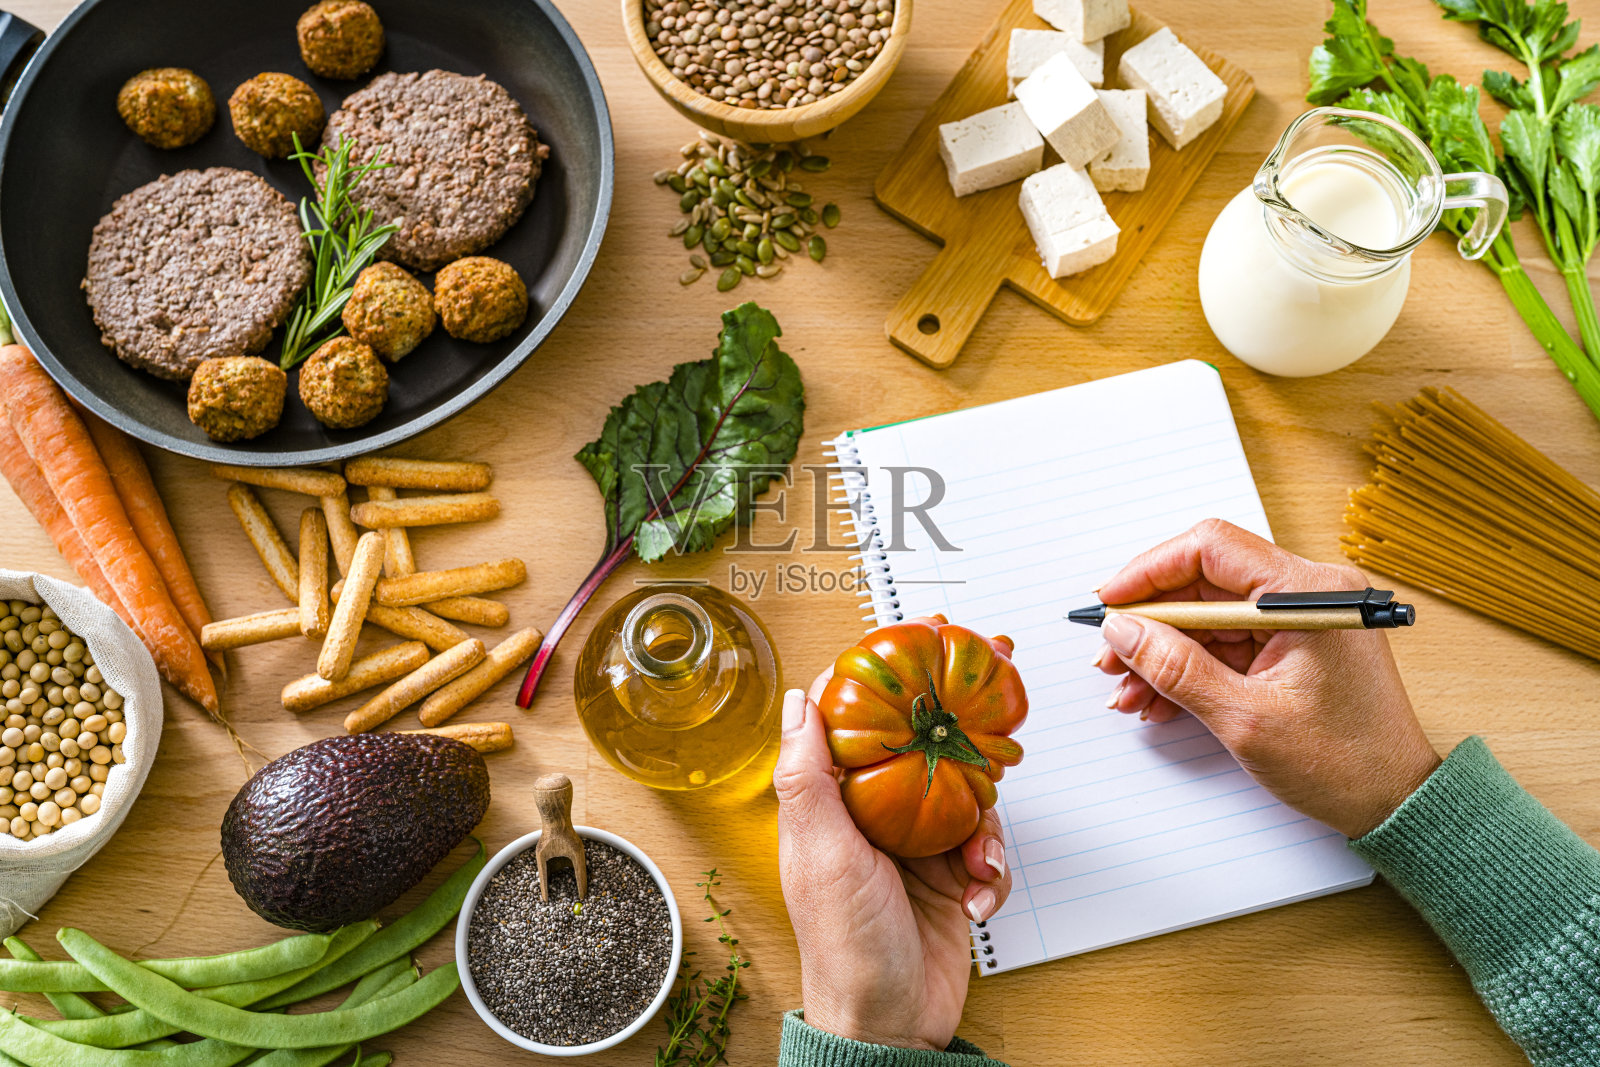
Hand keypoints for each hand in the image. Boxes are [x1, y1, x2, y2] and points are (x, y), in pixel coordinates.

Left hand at [773, 661, 1010, 1050]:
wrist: (891, 1025)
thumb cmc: (844, 947)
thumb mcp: (820, 852)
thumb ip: (808, 775)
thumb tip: (799, 699)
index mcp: (833, 805)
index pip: (855, 726)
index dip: (884, 689)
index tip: (918, 658)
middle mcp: (874, 819)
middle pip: (925, 755)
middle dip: (961, 750)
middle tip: (991, 737)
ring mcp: (915, 848)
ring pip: (967, 800)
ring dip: (983, 831)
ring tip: (976, 862)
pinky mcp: (950, 879)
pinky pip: (986, 852)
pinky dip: (991, 874)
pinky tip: (977, 897)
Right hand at [1092, 519, 1440, 838]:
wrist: (1395, 802)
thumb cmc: (1345, 763)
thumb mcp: (1245, 719)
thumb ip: (1177, 668)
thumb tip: (1123, 631)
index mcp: (1309, 594)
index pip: (1211, 548)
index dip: (1149, 571)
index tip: (1111, 601)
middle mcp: (1307, 593)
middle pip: (1204, 582)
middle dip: (1150, 622)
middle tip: (1111, 654)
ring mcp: (1299, 618)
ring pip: (1207, 615)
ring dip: (1163, 650)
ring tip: (1130, 688)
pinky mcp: (1291, 643)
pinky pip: (1225, 641)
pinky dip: (1189, 666)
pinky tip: (1158, 696)